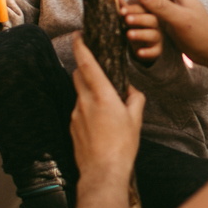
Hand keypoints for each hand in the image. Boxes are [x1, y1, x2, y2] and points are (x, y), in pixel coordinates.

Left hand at [70, 33, 145, 183]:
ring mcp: (75, 114)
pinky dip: (87, 109)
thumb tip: (130, 90)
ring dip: (89, 92)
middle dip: (84, 68)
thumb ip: (134, 99)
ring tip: (105, 105)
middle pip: (78, 75)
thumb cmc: (122, 145)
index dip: (81, 46)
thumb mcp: (135, 119)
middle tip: (97, 69)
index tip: (78, 35)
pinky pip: (79, 110)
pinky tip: (100, 123)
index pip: (86, 63)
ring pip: (79, 94)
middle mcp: (85, 101)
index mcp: (102, 95)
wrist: (102, 172)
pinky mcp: (72, 127)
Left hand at [122, 0, 163, 61]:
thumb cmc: (133, 26)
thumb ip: (123, 7)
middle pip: (151, 19)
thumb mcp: (128, 17)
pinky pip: (154, 51)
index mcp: (148, 12)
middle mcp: (155, 24)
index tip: (121, 11)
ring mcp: (156, 37)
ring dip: (141, 34)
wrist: (141, 45)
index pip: (144, 8)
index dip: (133, 9)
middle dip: (139, 19)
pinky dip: (147, 52)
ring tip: (129, 34)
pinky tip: (139, 52)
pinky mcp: (156, 50)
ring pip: (153, 35)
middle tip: (127, 19)